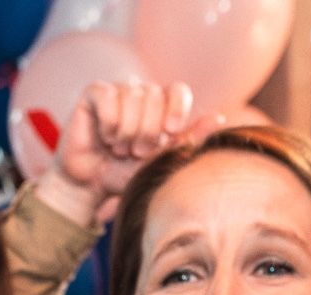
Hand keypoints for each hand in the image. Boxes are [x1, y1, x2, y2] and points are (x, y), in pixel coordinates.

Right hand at [39, 82, 195, 227]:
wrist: (90, 186)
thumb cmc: (125, 174)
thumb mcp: (160, 161)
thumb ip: (188, 140)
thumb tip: (220, 118)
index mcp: (162, 107)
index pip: (178, 90)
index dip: (177, 108)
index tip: (170, 132)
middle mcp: (142, 95)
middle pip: (155, 96)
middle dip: (147, 131)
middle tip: (135, 151)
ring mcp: (118, 91)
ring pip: (132, 96)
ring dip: (126, 130)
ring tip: (118, 148)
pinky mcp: (94, 94)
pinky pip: (108, 96)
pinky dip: (108, 122)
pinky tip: (104, 135)